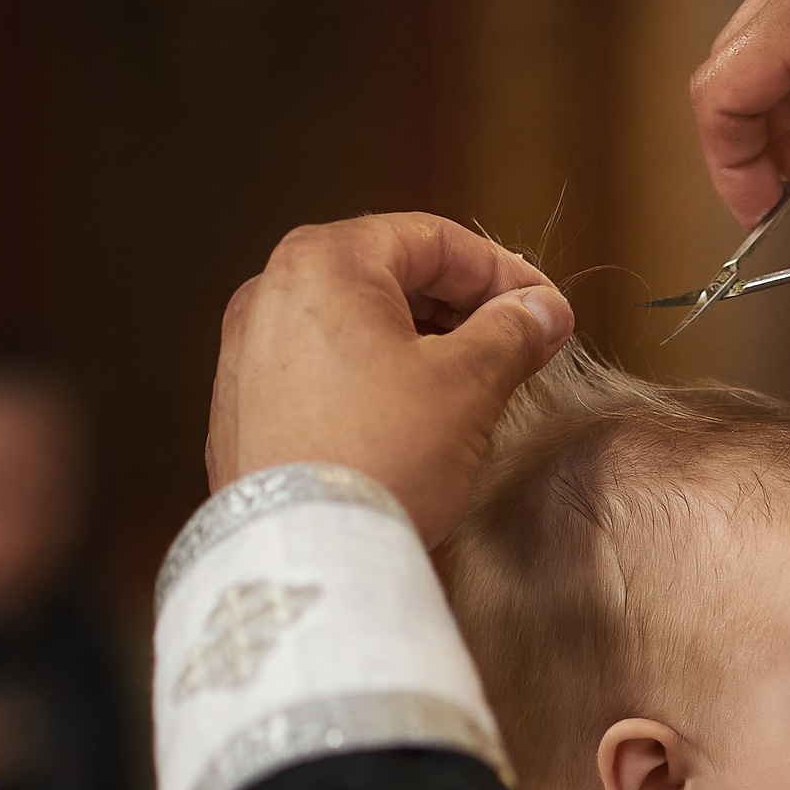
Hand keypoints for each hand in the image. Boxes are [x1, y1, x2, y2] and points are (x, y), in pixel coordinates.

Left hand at [206, 215, 573, 545]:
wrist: (304, 549)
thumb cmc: (381, 454)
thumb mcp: (468, 383)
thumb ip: (512, 332)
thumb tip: (543, 311)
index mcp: (323, 263)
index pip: (433, 239)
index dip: (503, 272)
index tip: (545, 309)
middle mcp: (270, 294)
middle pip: (389, 276)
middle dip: (463, 308)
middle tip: (517, 345)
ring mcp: (247, 352)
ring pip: (356, 324)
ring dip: (422, 344)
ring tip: (473, 386)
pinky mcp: (243, 407)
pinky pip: (324, 369)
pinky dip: (376, 378)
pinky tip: (415, 421)